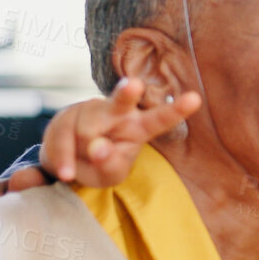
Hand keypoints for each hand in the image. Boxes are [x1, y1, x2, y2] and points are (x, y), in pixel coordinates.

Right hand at [20, 78, 200, 189]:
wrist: (67, 161)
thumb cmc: (100, 165)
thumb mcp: (111, 175)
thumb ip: (110, 165)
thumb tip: (97, 147)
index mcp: (140, 127)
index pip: (160, 119)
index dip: (177, 110)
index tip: (195, 98)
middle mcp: (118, 112)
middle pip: (122, 100)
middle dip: (128, 92)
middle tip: (134, 84)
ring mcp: (90, 110)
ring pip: (86, 132)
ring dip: (83, 153)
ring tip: (85, 160)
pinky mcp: (65, 115)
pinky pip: (62, 140)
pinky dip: (63, 160)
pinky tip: (67, 172)